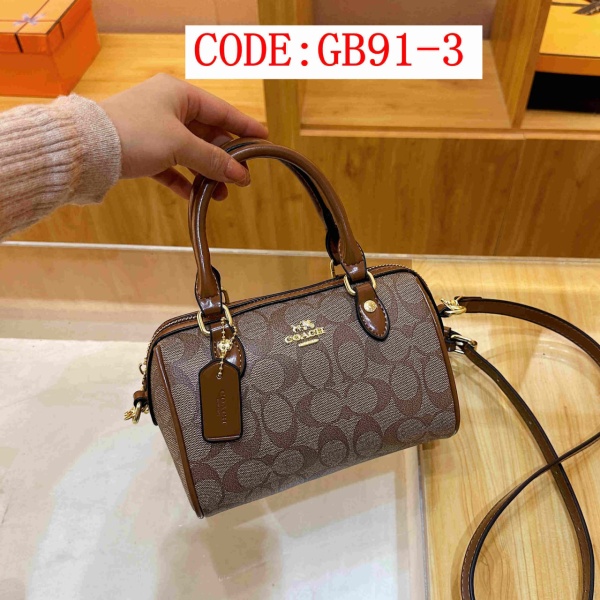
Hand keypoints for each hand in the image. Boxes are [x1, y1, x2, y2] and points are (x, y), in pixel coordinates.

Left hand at [100, 74, 267, 199]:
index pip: (220, 110)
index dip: (243, 126)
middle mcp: (167, 108)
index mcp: (178, 94)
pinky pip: (171, 167)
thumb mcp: (180, 145)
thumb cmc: (133, 134)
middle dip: (224, 158)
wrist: (86, 150)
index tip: (264, 138)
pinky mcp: (143, 151)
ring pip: (190, 153)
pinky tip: (195, 196)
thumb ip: (213, 159)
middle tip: (242, 177)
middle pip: (207, 134)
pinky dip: (184, 181)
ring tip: (221, 194)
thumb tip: (241, 174)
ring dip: (206, 174)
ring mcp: (154, 130)